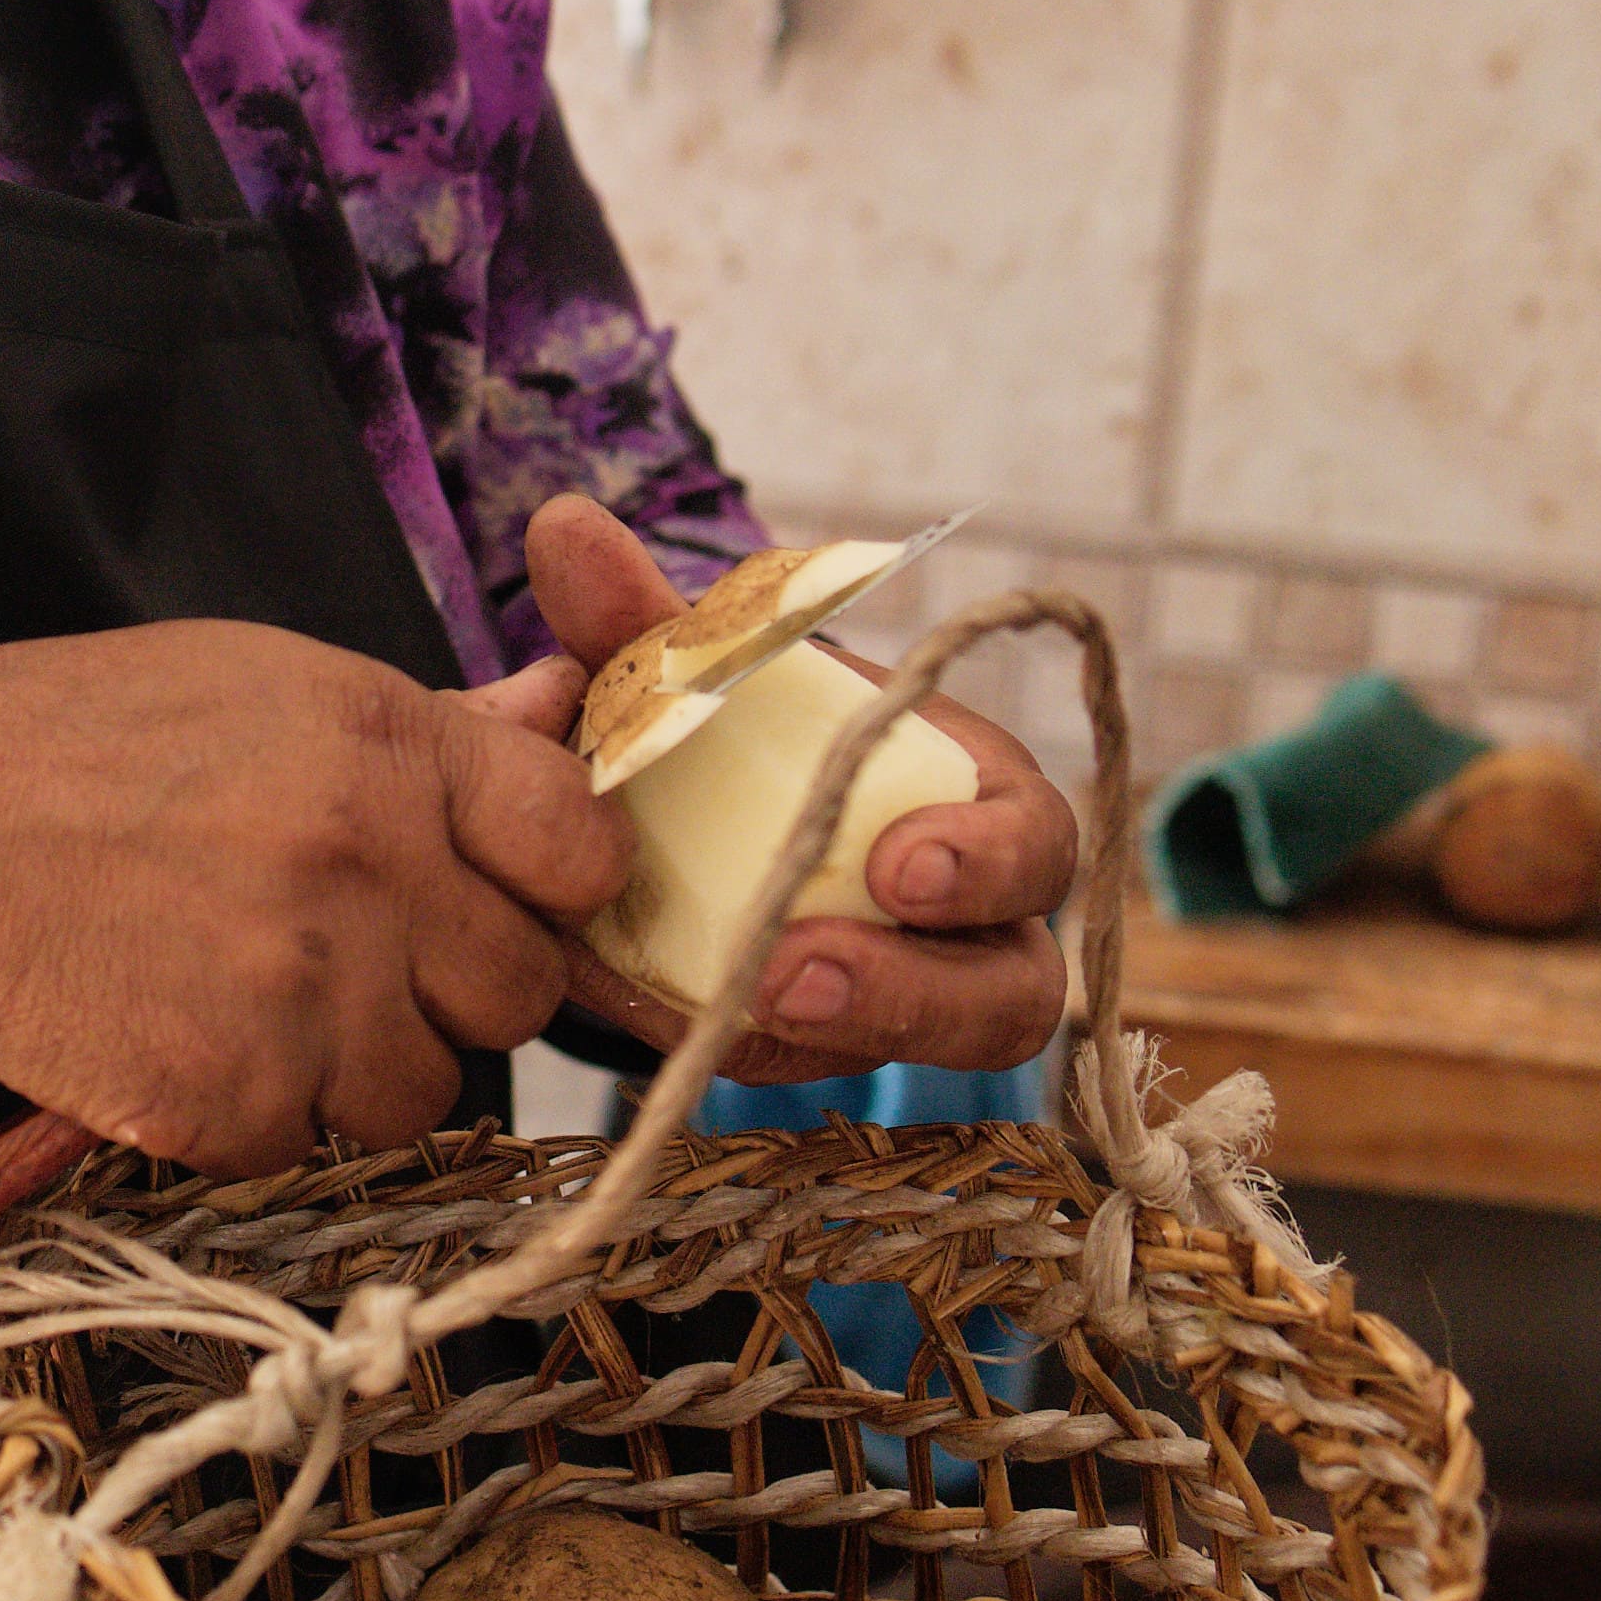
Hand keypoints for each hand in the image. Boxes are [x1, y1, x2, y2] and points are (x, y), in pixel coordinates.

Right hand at [0, 616, 629, 1173]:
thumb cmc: (93, 741)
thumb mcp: (273, 687)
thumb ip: (432, 727)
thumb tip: (559, 707)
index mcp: (390, 747)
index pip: (580, 846)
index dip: (553, 887)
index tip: (505, 898)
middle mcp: (367, 865)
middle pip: (519, 991)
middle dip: (453, 991)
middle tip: (358, 963)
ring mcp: (302, 990)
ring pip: (423, 1091)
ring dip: (356, 1068)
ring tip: (253, 1000)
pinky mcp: (230, 1095)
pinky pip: (305, 1143)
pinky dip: (252, 1113)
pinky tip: (183, 1035)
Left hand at [518, 495, 1074, 1087]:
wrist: (659, 803)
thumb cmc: (723, 719)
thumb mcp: (683, 671)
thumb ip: (636, 614)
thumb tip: (564, 525)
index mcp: (967, 796)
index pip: (1036, 840)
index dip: (985, 861)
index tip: (897, 865)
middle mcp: (963, 917)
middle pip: (1010, 987)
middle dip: (918, 986)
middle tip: (798, 966)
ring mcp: (899, 997)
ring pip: (930, 1053)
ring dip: (848, 1033)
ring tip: (748, 1004)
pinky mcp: (820, 1049)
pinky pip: (809, 1075)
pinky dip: (740, 1048)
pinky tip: (672, 1016)